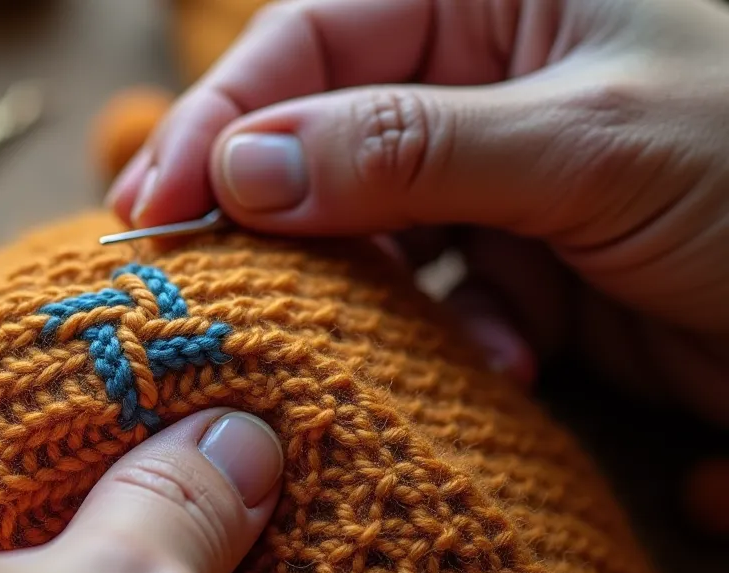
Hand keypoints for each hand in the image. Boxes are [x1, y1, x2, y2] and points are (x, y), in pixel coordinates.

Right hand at [106, 0, 728, 425]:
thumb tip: (244, 167)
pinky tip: (498, 363)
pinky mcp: (533, 259)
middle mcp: (489, 73)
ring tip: (361, 341)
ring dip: (368, 293)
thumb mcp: (589, 140)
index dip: (227, 116)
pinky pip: (441, 294)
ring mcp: (506, 171)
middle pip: (324, 134)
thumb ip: (405, 148)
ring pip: (372, 226)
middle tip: (203, 282)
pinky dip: (449, 338)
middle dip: (274, 212)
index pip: (317, 37)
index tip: (155, 201)